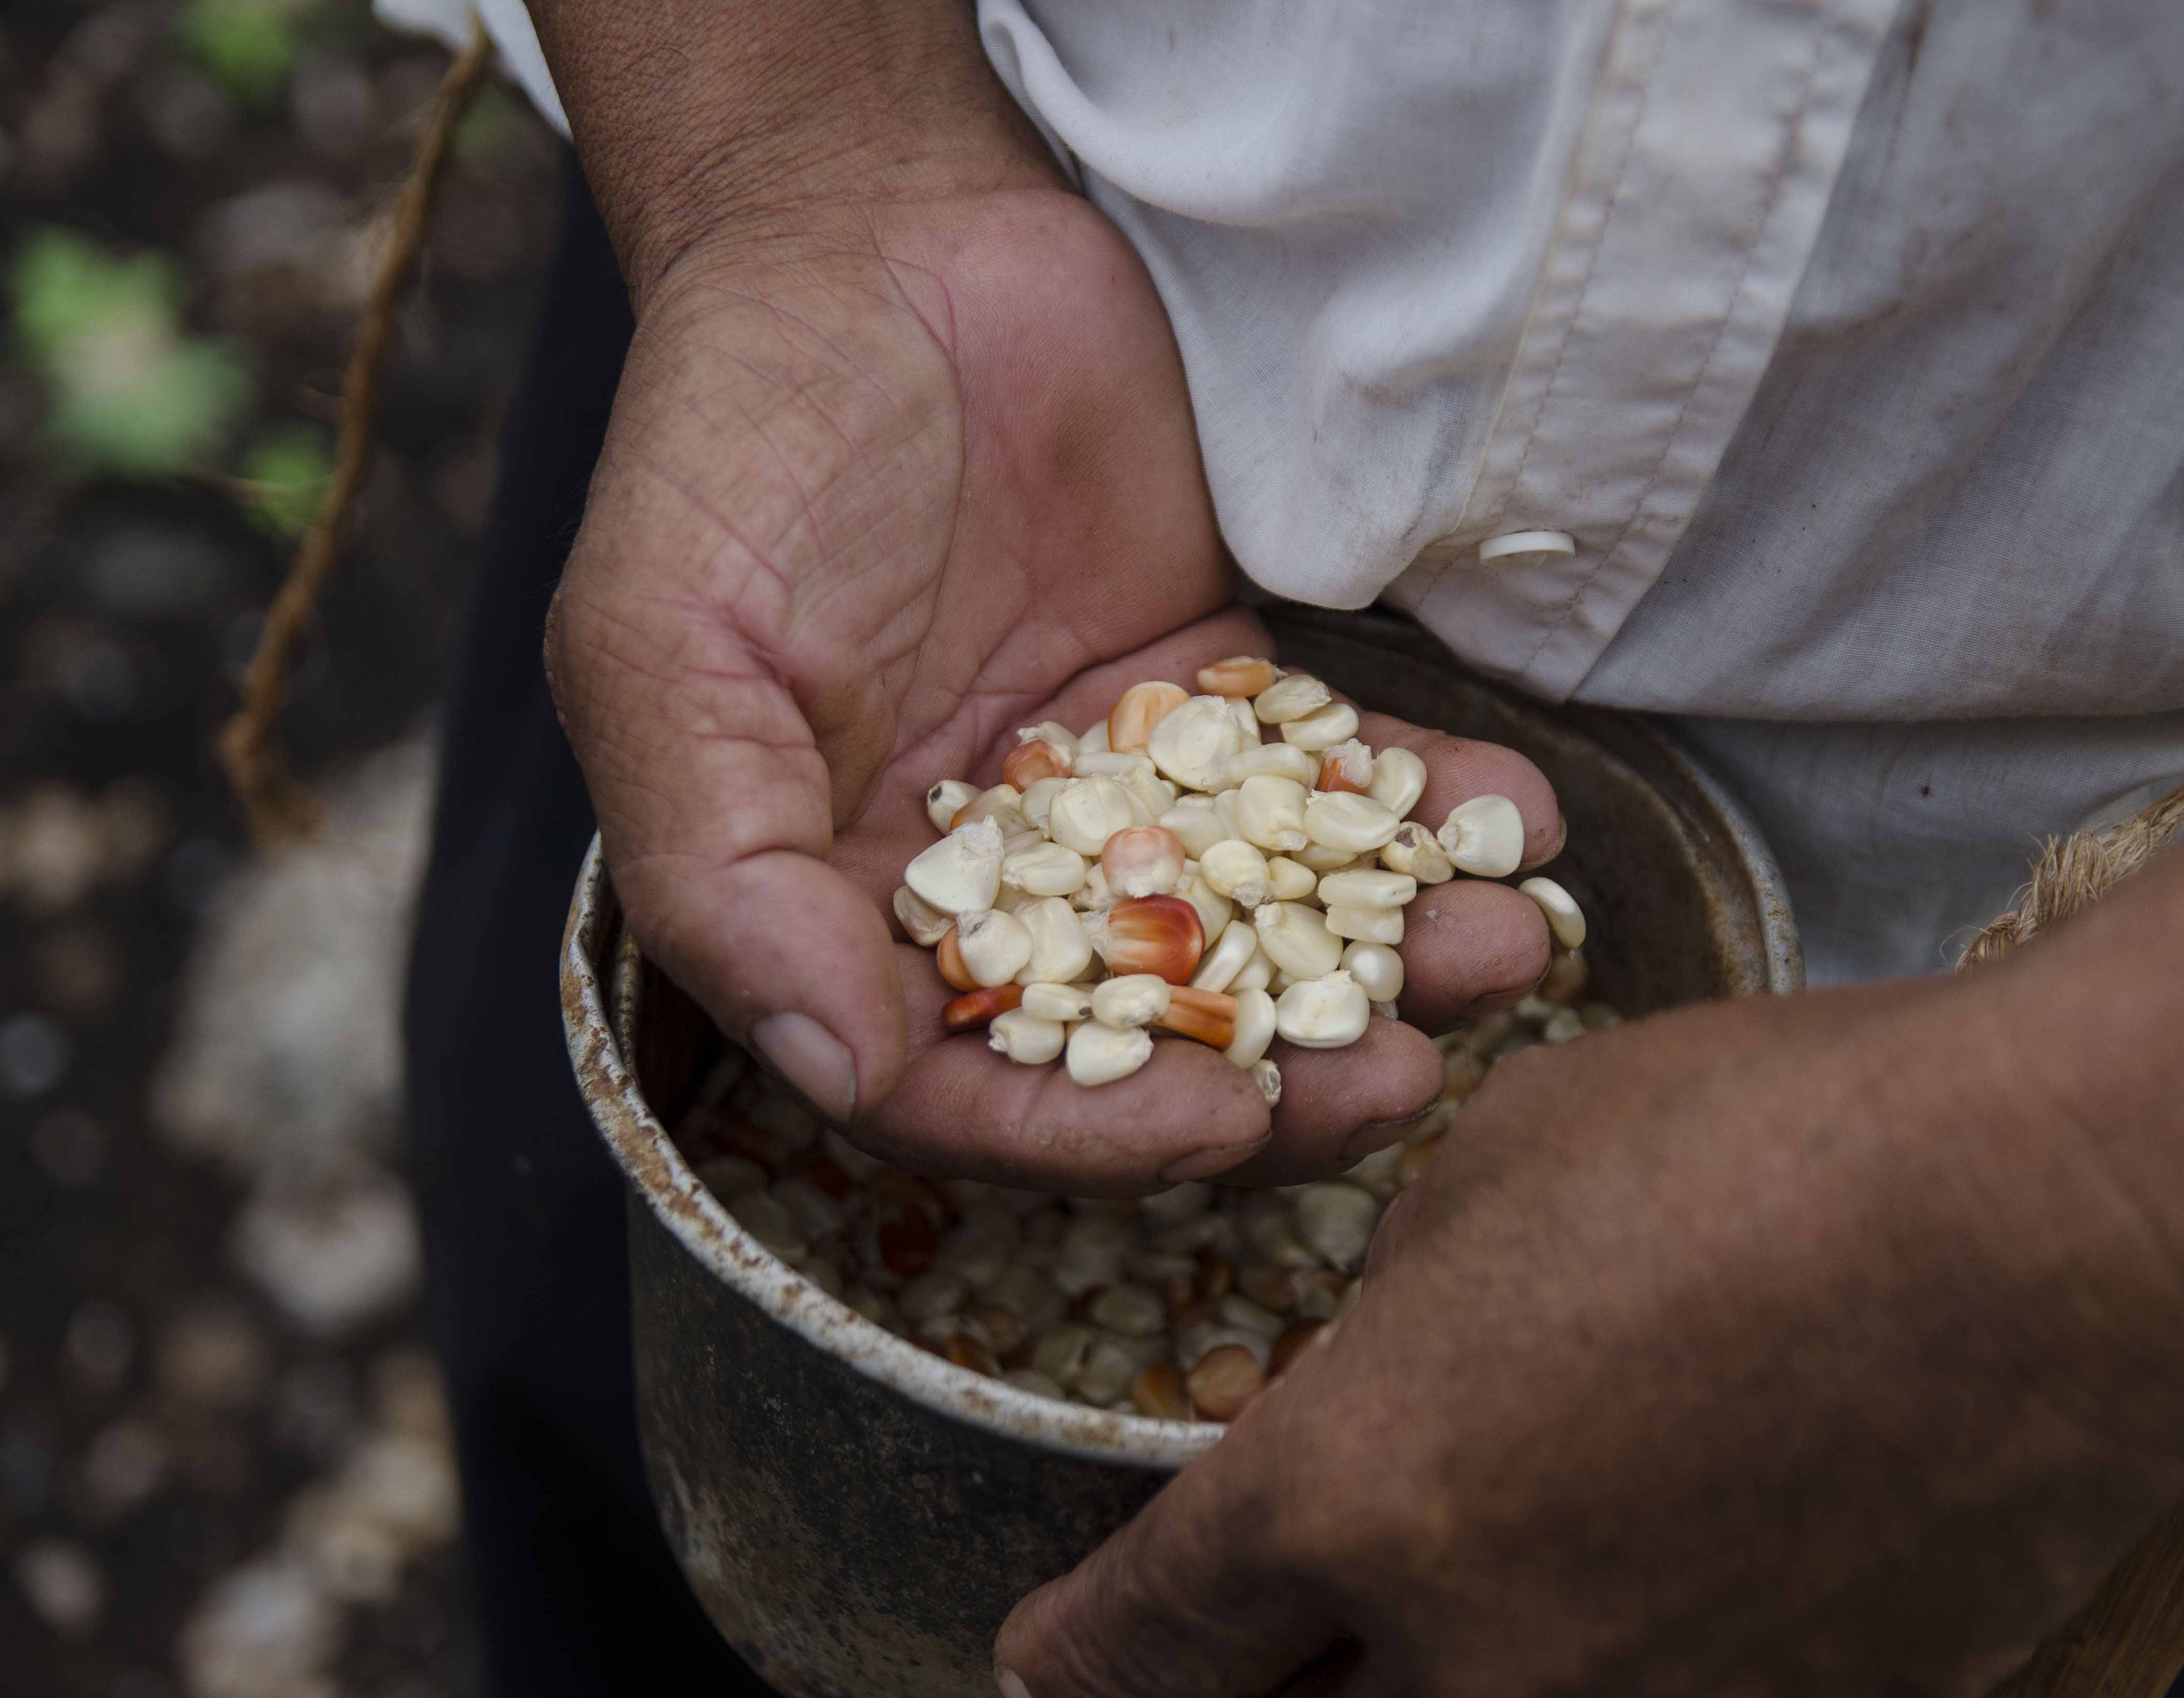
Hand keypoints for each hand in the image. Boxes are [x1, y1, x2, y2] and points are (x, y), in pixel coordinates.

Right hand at [545, 186, 1561, 1188]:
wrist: (874, 238)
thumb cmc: (735, 445)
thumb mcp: (668, 657)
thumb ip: (730, 877)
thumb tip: (837, 1070)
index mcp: (839, 911)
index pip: (971, 1087)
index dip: (1097, 1136)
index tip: (1230, 1125)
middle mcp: (984, 880)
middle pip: (1146, 1034)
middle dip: (1285, 1078)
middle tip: (1405, 1080)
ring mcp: (1111, 790)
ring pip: (1260, 922)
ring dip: (1387, 959)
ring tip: (1497, 951)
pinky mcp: (1213, 692)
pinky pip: (1327, 775)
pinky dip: (1424, 807)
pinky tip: (1515, 820)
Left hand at [994, 980, 2183, 1694]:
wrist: (2057, 1219)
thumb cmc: (1762, 1146)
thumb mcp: (1501, 1170)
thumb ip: (1401, 1318)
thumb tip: (1390, 1376)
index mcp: (1356, 1500)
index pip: (1141, 1643)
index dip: (1073, 1655)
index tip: (1048, 1654)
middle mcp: (1482, 1659)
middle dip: (1246, 1689)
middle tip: (1246, 1635)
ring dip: (1433, 1673)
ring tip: (1477, 1578)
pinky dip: (1624, 1656)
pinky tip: (1672, 1562)